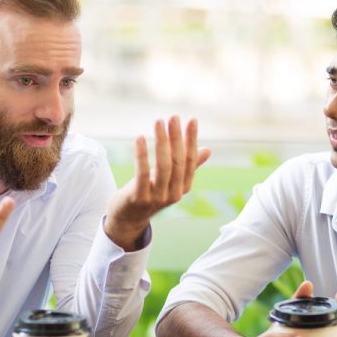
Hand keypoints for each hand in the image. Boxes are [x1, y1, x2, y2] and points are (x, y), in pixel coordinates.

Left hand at [104, 116, 209, 250]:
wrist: (127, 219)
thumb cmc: (149, 193)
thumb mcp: (169, 179)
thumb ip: (188, 166)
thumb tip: (208, 150)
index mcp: (183, 187)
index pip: (191, 160)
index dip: (192, 140)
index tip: (192, 120)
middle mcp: (174, 194)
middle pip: (178, 161)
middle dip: (176, 137)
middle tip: (173, 117)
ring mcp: (157, 198)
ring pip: (163, 166)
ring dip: (161, 142)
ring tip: (158, 122)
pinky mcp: (139, 198)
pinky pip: (143, 174)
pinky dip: (142, 155)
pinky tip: (140, 138)